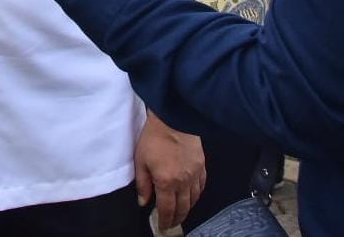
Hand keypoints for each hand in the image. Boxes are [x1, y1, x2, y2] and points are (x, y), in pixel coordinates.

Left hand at [135, 114, 206, 230]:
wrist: (174, 117)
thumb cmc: (155, 136)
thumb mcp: (141, 160)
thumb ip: (142, 184)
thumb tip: (143, 201)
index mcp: (166, 182)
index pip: (167, 209)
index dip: (165, 221)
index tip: (163, 226)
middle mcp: (183, 182)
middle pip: (183, 208)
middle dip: (177, 218)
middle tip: (171, 223)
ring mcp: (195, 174)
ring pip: (194, 199)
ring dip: (188, 208)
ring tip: (181, 212)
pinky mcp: (202, 165)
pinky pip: (202, 185)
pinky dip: (197, 194)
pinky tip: (193, 195)